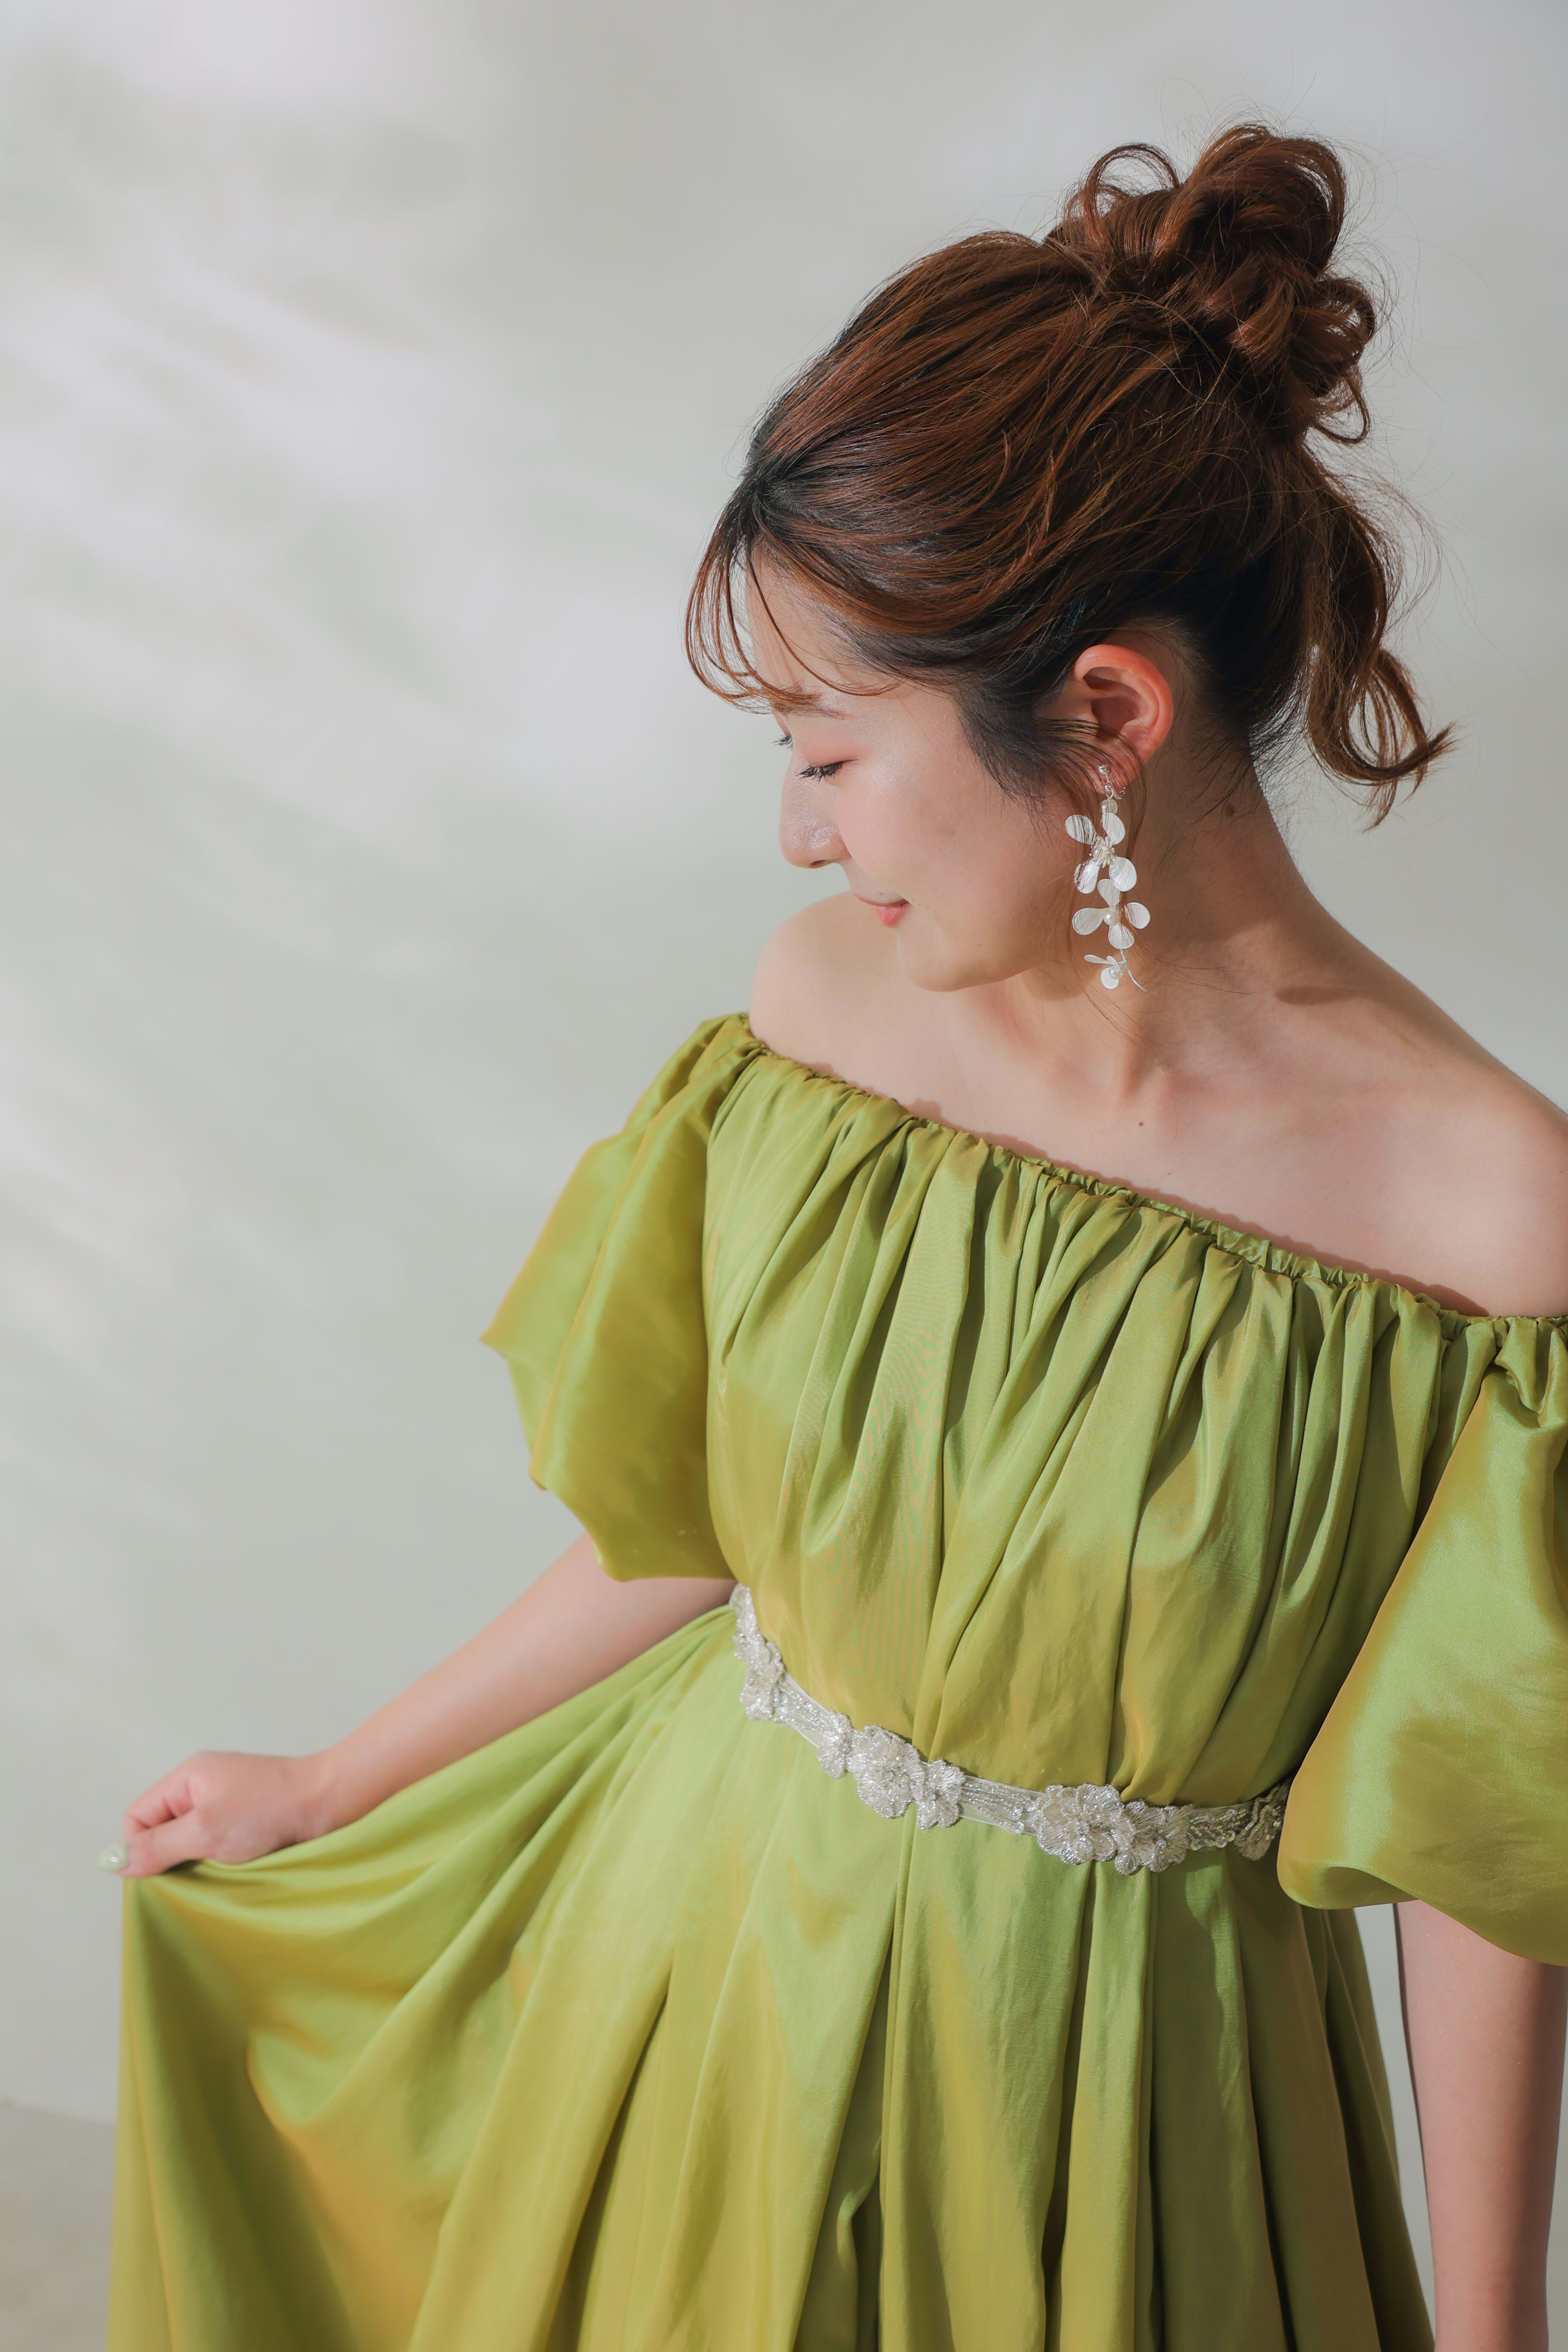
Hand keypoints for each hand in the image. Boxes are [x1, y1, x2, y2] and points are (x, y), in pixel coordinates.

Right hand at [113, 1750, 336, 1876]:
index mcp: (189, 1777)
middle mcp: (205, 1786)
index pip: (138, 1815)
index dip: (139, 1848)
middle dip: (169, 1858)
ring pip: (191, 1842)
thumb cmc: (271, 1809)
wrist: (332, 1803)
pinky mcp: (250, 1821)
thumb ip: (159, 1846)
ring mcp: (229, 1803)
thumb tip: (115, 1861)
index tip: (157, 1874)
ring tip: (216, 1875)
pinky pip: (219, 1846)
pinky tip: (234, 1873)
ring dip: (198, 1864)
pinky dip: (221, 1862)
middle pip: (162, 1830)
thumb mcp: (206, 1831)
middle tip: (188, 1879)